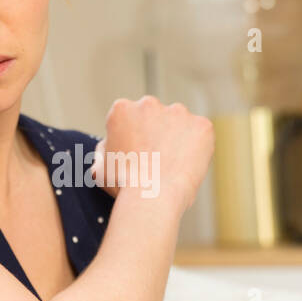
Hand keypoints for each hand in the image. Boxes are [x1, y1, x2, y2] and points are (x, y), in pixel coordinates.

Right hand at [90, 95, 213, 211]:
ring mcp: (178, 112)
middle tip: (157, 161)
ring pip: (180, 123)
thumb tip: (108, 145)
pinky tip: (188, 166)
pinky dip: (199, 148)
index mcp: (122, 110)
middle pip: (155, 116)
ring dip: (177, 138)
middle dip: (156, 134)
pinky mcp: (202, 125)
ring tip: (173, 166)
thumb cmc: (123, 186)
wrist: (152, 196)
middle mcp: (149, 103)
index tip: (136, 156)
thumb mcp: (100, 167)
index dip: (133, 138)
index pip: (129, 118)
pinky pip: (201, 134)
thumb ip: (104, 150)